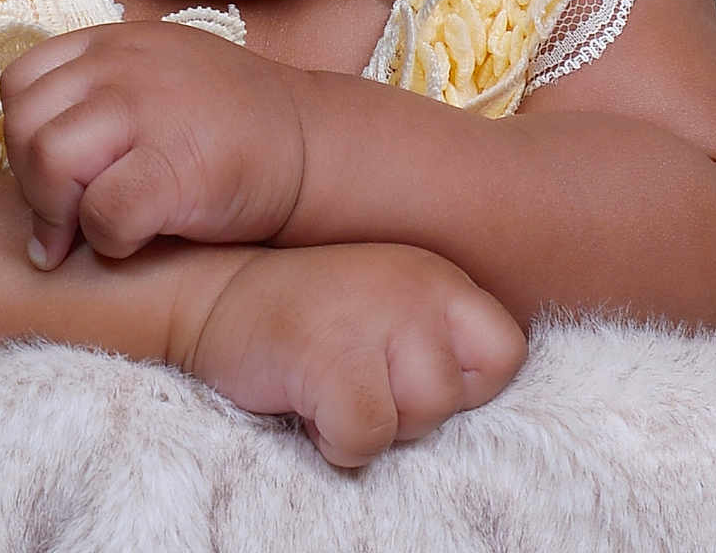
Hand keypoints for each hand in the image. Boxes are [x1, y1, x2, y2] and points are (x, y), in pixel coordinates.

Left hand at [0, 20, 305, 268]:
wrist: (313, 146)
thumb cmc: (229, 124)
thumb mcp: (157, 73)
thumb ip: (95, 92)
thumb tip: (27, 153)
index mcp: (113, 42)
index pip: (21, 81)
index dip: (21, 136)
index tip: (51, 176)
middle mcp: (123, 66)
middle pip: (25, 125)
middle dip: (32, 185)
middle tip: (62, 221)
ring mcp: (149, 110)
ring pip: (50, 162)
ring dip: (59, 214)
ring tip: (85, 236)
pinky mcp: (176, 167)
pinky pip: (102, 213)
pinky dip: (107, 241)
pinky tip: (132, 243)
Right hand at [182, 243, 527, 468]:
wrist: (209, 294)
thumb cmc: (307, 318)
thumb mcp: (389, 306)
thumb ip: (437, 341)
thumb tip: (479, 414)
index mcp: (436, 275)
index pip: (506, 354)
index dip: (463, 385)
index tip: (405, 374)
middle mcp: (416, 286)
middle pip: (455, 397)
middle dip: (407, 409)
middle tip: (353, 372)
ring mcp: (376, 318)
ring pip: (418, 420)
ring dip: (372, 422)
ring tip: (329, 380)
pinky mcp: (331, 357)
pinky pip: (366, 438)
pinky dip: (334, 439)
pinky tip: (305, 398)